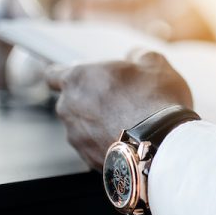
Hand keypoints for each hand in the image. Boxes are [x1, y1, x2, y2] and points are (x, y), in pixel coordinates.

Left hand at [46, 52, 192, 169]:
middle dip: (90, 100)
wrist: (163, 145)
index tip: (84, 78)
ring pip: (82, 126)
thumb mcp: (154, 63)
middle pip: (71, 101)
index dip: (68, 75)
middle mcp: (68, 108)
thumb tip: (134, 56)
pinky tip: (131, 140)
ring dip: (99, 124)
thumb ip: (137, 55)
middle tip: (120, 99)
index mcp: (78, 78)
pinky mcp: (88, 159)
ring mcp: (76, 136)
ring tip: (130, 123)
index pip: (52, 74)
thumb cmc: (155, 100)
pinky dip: (107, 143)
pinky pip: (94, 146)